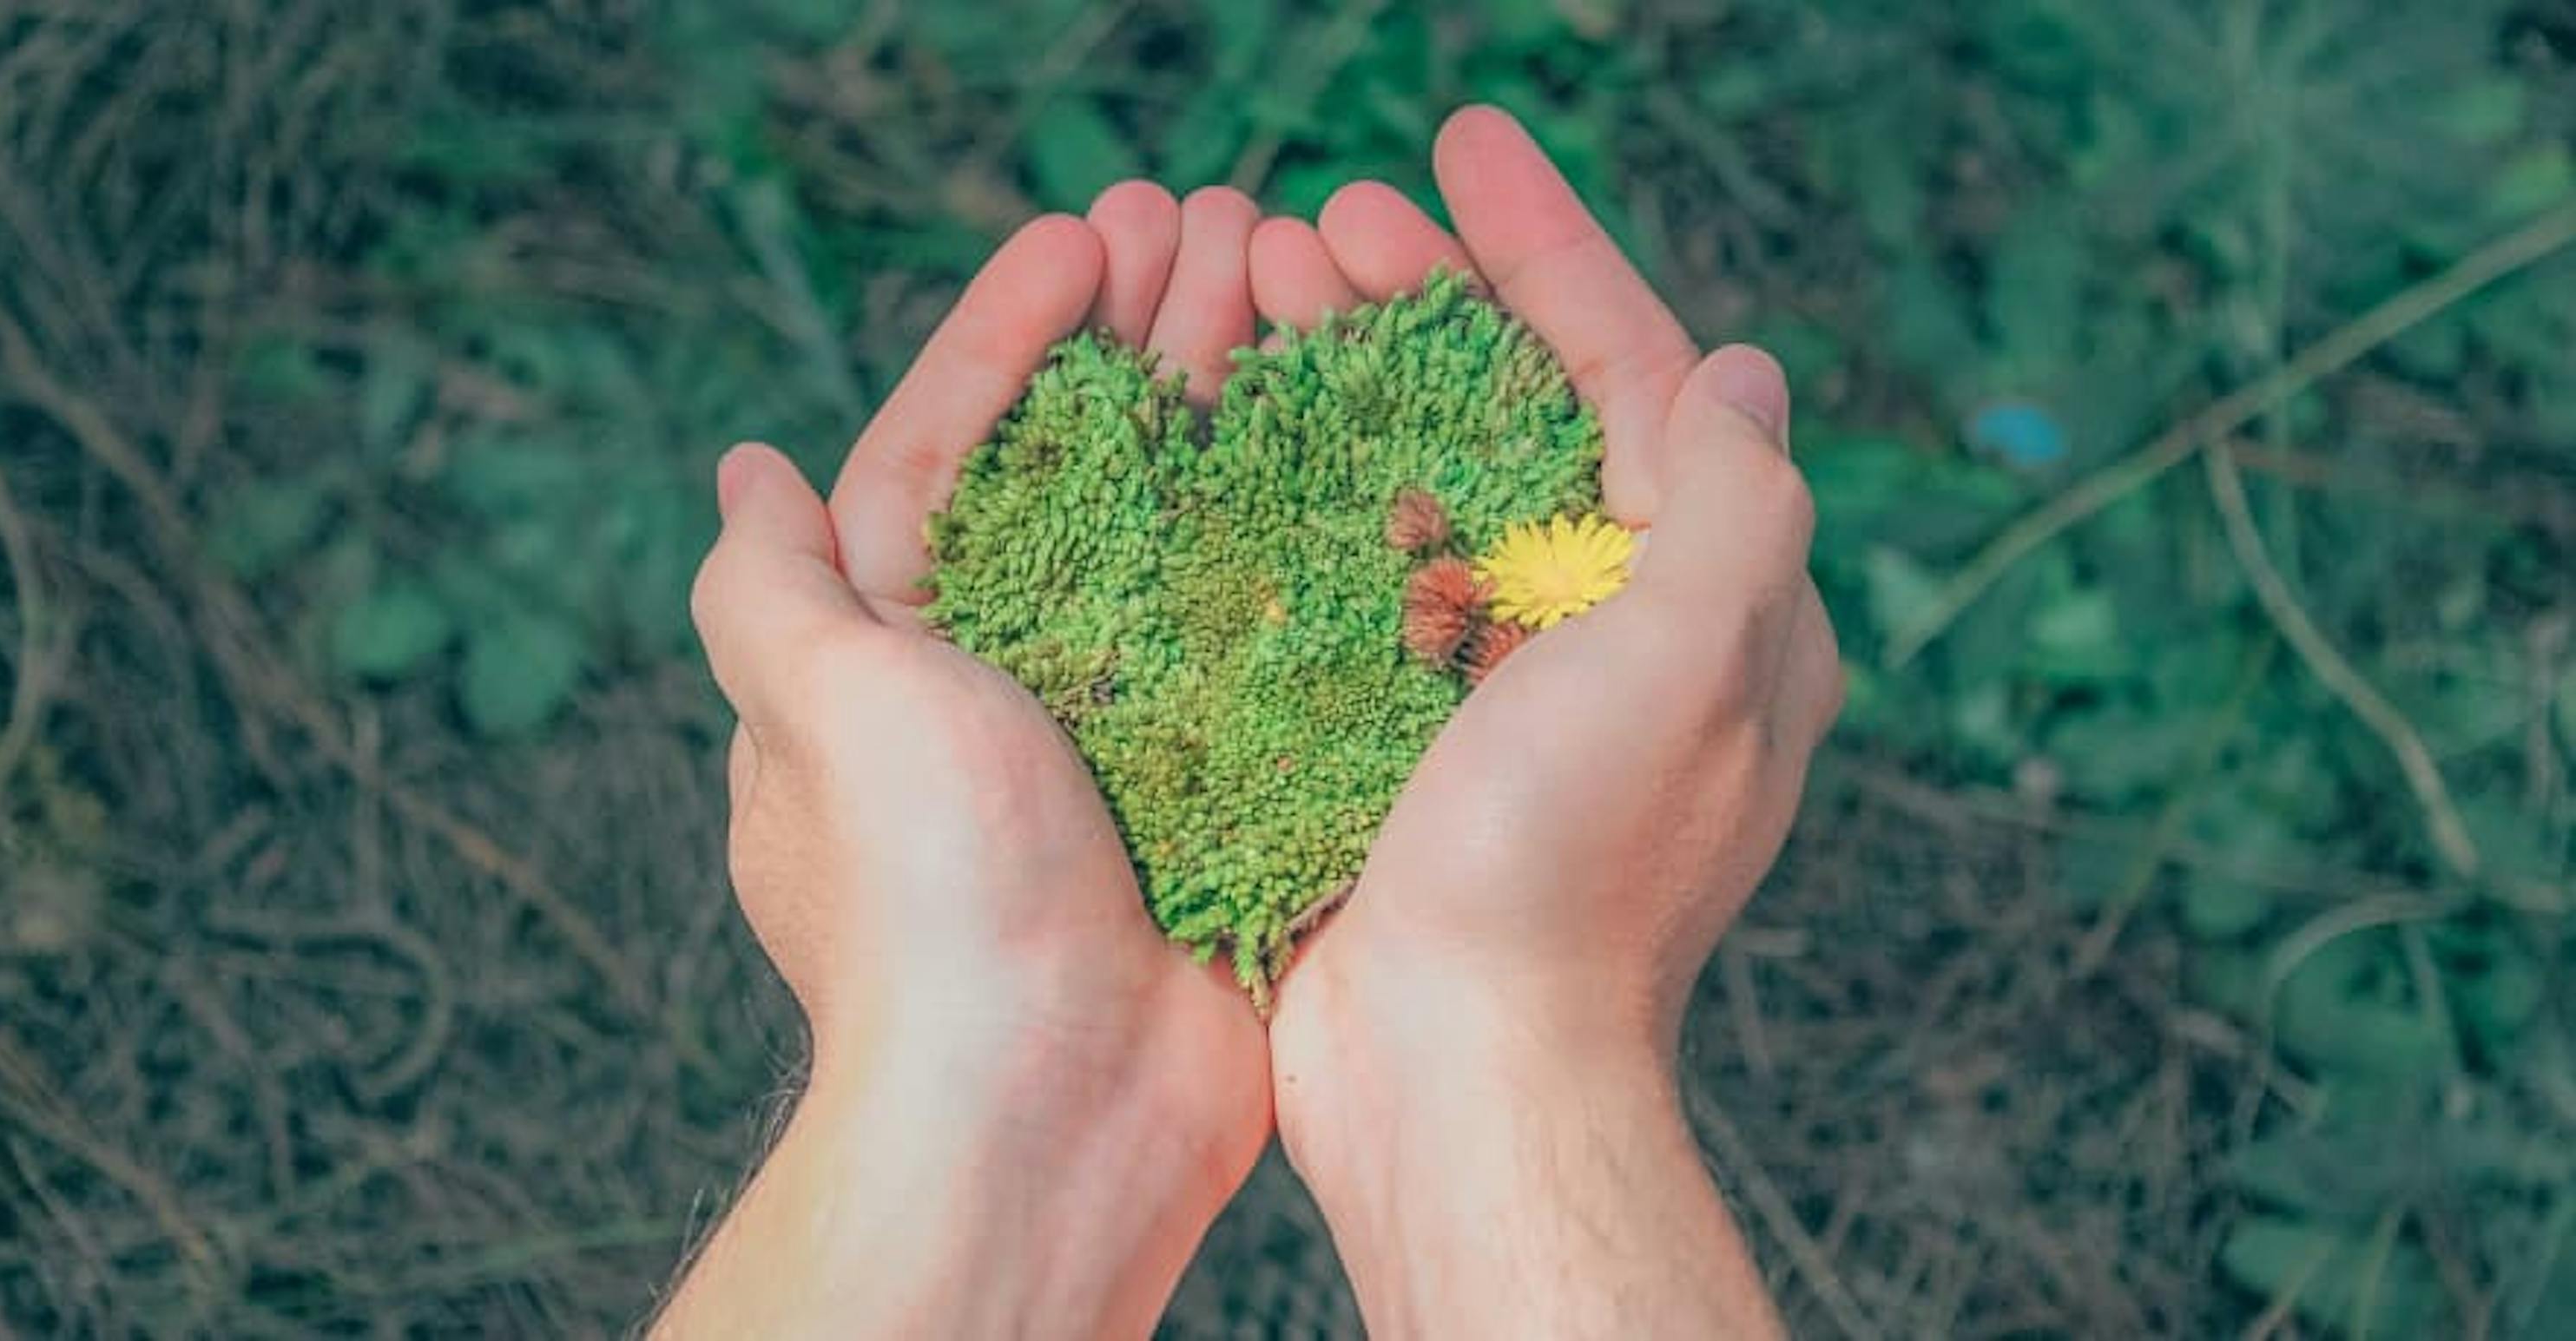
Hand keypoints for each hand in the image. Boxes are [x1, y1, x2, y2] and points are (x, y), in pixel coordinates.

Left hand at [658, 186, 1272, 1338]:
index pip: (945, 451)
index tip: (1088, 234)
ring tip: (1296, 292)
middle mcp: (1006, 690)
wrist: (1054, 1110)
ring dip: (1232, 409)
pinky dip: (1307, 540)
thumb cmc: (927, 900)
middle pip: (1080, 472)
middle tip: (1222, 228)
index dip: (1012, 333)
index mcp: (894, 658)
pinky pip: (1268, 637)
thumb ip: (770, 587)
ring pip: (1186, 535)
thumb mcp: (821, 710)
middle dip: (1142, 343)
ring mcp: (1122, 740)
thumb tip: (745, 472)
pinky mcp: (1224, 790)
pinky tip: (1361, 450)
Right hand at [1253, 108, 1840, 1336]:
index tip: (1462, 141)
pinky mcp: (1402, 736)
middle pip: (1519, 413)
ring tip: (1253, 289)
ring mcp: (1502, 686)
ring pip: (1426, 483)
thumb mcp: (1688, 666)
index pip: (1638, 375)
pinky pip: (1357, 577)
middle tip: (1317, 219)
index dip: (1552, 247)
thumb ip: (1730, 505)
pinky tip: (1233, 432)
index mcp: (1709, 605)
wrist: (1453, 1076)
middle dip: (1426, 301)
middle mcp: (1615, 632)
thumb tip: (1745, 371)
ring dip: (1346, 379)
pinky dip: (1302, 494)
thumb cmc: (1569, 877)